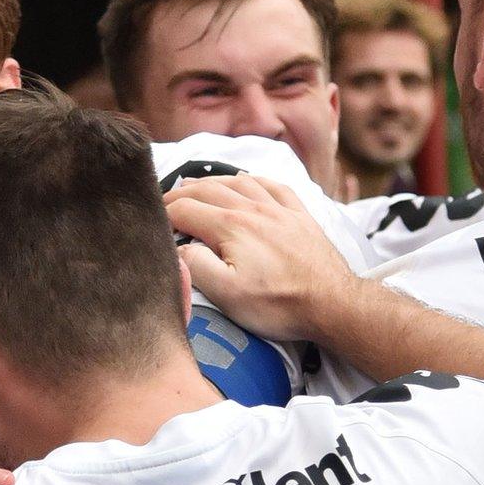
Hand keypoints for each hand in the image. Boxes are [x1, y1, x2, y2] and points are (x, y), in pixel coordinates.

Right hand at [164, 174, 357, 342]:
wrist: (332, 304)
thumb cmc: (279, 304)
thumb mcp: (227, 295)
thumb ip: (196, 265)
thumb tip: (180, 247)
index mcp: (231, 227)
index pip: (184, 209)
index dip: (162, 213)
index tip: (151, 221)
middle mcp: (254, 209)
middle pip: (207, 189)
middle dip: (180, 193)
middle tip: (164, 201)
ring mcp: (279, 210)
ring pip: (239, 181)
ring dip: (213, 180)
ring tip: (197, 186)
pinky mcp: (300, 216)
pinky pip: (274, 186)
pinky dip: (254, 180)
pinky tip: (249, 182)